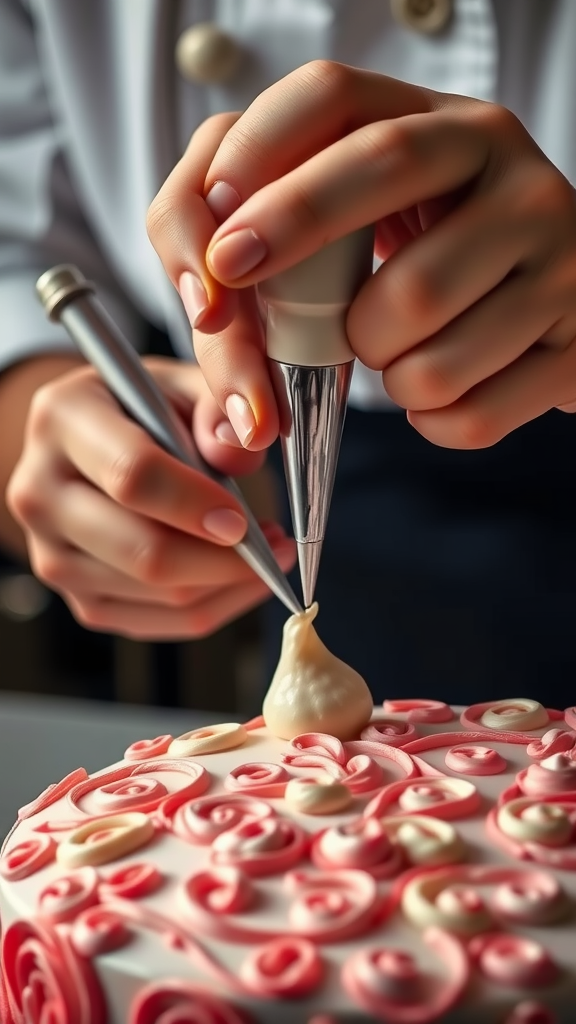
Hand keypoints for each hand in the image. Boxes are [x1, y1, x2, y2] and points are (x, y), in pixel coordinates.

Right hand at [6, 358, 294, 638]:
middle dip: (224, 559)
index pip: (131, 475)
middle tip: (277, 546)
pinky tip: (239, 576)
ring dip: (228, 583)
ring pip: (158, 594)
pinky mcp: (77, 598)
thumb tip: (242, 449)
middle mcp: (40, 492)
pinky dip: (213, 605)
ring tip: (267, 552)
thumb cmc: (144, 408)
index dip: (195, 503)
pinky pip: (158, 622)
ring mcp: (51, 554)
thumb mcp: (183, 384)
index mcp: (63, 420)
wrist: (93, 444)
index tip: (245, 520)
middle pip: (143, 552)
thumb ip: (219, 406)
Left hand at [147, 61, 575, 448]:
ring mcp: (553, 243)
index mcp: (437, 121)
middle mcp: (503, 160)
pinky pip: (464, 406)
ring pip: (411, 314)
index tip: (214, 242)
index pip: (331, 97)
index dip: (256, 158)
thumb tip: (210, 288)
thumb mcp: (385, 219)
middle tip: (233, 298)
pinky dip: (431, 420)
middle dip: (292, 229)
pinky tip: (441, 394)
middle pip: (382, 169)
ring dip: (373, 362)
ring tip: (394, 358)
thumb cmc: (446, 266)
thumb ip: (298, 231)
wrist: (572, 313)